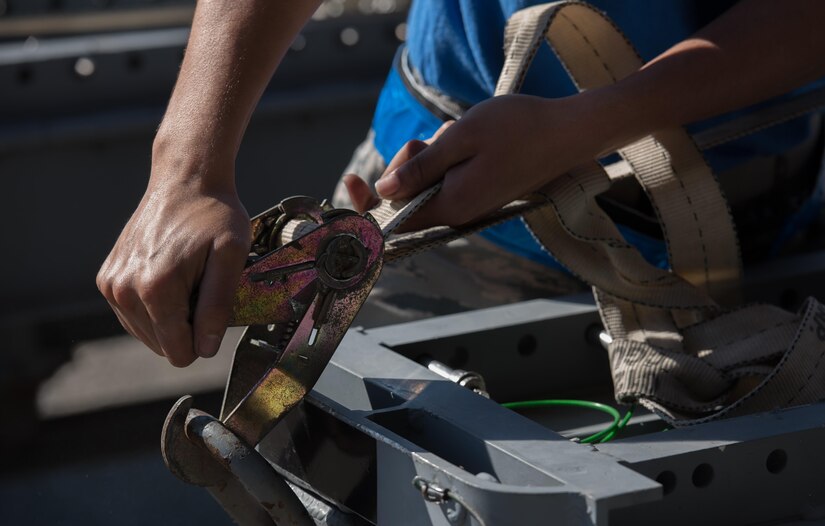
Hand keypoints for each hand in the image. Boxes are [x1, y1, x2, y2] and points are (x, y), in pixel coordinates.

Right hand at [97, 169, 250, 366]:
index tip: (212, 305)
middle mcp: (124, 290)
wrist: (185, 181)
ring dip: (171, 316)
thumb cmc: (214, 217)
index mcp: (155, 289)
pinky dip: (155, 307)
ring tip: (185, 278)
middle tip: (199, 285)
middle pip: (163, 346)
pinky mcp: (106, 279)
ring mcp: (111, 285)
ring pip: (147, 334)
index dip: (203, 338)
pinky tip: (170, 277)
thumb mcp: (232, 257)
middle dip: (187, 325)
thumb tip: (205, 349)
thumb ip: (218, 306)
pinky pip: (134, 317)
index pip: (179, 352)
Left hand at [367, 94, 612, 230]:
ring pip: (425, 182)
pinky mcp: (476, 189)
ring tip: (455, 133)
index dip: (367, 206)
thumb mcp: (460, 139)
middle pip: (406, 197)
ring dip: (429, 154)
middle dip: (405, 165)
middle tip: (430, 140)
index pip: (395, 221)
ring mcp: (469, 201)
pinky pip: (444, 175)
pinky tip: (464, 136)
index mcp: (452, 205)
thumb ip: (419, 168)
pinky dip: (445, 154)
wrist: (567, 130)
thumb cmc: (518, 129)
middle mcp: (458, 211)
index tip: (350, 181)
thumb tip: (383, 191)